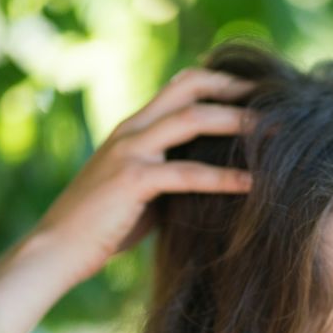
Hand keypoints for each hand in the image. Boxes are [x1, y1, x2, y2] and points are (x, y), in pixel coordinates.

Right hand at [34, 67, 255, 285]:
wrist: (55, 250)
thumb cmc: (102, 227)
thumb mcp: (143, 193)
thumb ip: (172, 175)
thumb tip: (217, 179)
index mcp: (134, 129)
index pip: (181, 85)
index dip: (220, 82)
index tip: (258, 92)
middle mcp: (131, 130)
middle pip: (189, 86)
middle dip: (234, 87)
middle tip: (275, 98)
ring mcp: (130, 151)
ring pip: (192, 119)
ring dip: (237, 121)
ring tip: (276, 132)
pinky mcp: (132, 180)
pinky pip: (187, 173)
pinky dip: (224, 177)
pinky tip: (253, 185)